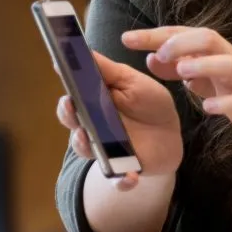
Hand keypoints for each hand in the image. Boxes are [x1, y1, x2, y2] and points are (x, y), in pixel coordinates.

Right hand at [55, 50, 182, 191]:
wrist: (169, 134)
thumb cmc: (147, 103)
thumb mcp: (132, 82)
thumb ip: (108, 70)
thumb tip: (82, 50)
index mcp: (92, 105)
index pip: (71, 99)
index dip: (66, 91)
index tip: (61, 77)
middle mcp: (92, 129)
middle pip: (73, 124)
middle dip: (69, 116)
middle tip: (71, 106)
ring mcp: (105, 151)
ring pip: (87, 152)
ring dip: (85, 146)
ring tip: (87, 137)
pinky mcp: (123, 170)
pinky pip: (118, 180)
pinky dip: (121, 182)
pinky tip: (130, 178)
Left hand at [122, 26, 231, 136]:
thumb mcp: (202, 73)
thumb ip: (176, 66)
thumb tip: (149, 57)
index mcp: (212, 50)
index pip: (181, 34)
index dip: (154, 35)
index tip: (126, 39)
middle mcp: (227, 58)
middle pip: (208, 38)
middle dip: (182, 42)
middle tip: (159, 53)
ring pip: (227, 64)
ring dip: (204, 65)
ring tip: (183, 72)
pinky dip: (224, 103)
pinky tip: (208, 108)